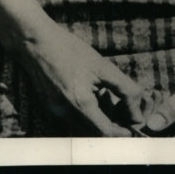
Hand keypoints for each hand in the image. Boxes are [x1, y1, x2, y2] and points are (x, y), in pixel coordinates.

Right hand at [20, 22, 154, 135]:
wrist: (35, 41)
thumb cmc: (69, 49)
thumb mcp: (102, 66)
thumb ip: (125, 89)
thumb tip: (138, 113)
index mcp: (80, 104)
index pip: (106, 133)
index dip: (122, 132)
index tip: (132, 124)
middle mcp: (64, 115)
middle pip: (94, 133)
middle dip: (110, 125)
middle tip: (120, 108)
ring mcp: (54, 114)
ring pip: (82, 128)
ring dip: (97, 119)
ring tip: (103, 96)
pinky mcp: (48, 109)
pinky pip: (71, 120)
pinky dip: (83, 114)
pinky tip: (87, 93)